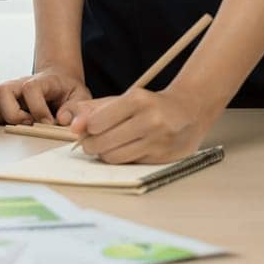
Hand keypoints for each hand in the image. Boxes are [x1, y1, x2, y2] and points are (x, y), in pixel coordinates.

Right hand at [0, 65, 90, 125]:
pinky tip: (5, 123)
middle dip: (13, 113)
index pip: (31, 88)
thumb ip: (76, 108)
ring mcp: (8, 91)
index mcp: (41, 81)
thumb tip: (63, 119)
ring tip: (16, 124)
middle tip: (28, 123)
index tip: (48, 122)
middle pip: (3, 91)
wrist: (58, 83)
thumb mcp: (80, 97)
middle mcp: (20, 83)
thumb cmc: (67, 91)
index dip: (37, 108)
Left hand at [67, 88, 218, 163]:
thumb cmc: (150, 105)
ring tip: (107, 146)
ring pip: (114, 157)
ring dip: (104, 154)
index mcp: (138, 100)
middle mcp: (150, 119)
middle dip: (91, 145)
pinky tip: (126, 149)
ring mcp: (158, 140)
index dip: (88, 129)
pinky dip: (122, 159)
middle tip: (92, 142)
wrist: (190, 110)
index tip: (90, 128)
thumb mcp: (124, 100)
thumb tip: (73, 126)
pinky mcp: (164, 157)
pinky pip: (130, 163)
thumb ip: (94, 110)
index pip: (97, 122)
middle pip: (103, 142)